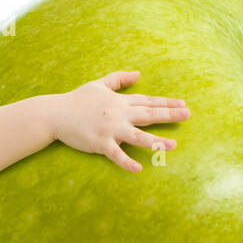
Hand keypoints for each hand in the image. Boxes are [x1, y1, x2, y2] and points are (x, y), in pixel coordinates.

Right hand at [48, 70, 188, 171]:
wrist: (55, 113)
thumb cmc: (76, 99)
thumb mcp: (99, 84)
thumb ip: (119, 79)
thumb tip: (138, 73)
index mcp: (119, 101)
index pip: (148, 101)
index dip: (166, 103)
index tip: (183, 104)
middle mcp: (118, 114)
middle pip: (149, 115)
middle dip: (170, 115)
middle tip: (188, 116)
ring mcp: (110, 129)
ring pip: (137, 136)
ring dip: (156, 142)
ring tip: (173, 146)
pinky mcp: (99, 143)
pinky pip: (116, 154)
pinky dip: (127, 162)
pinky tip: (139, 169)